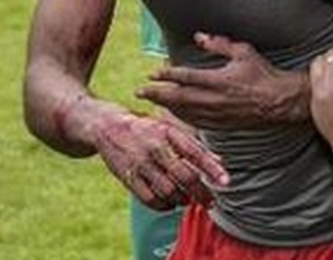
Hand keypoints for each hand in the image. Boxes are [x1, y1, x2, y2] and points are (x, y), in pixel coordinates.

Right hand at [93, 113, 228, 210]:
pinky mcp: (128, 177)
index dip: (211, 168)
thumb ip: (194, 145)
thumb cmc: (145, 128)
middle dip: (201, 192)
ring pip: (168, 191)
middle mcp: (155, 148)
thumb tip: (220, 161)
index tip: (226, 182)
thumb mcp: (169, 128)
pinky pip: (150, 199)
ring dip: (182, 199)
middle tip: (210, 202)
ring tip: (188, 199)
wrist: (107, 127)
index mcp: (167, 133)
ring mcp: (140, 164)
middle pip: (184, 176)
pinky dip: (164, 206)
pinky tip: (170, 203)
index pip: (194, 152)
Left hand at [136, 32, 308, 129]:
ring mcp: (218, 115)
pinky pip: (197, 122)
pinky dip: (182, 117)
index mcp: (219, 80)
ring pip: (185, 112)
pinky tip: (174, 113)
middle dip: (157, 94)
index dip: (167, 75)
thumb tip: (199, 36)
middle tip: (139, 92)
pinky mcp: (223, 125)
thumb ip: (219, 44)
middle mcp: (216, 99)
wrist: (280, 102)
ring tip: (152, 101)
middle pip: (179, 98)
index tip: (152, 73)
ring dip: (166, 106)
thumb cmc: (263, 74)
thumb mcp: (243, 52)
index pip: (186, 77)